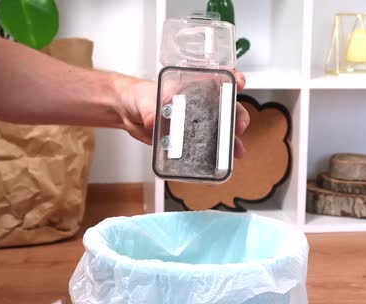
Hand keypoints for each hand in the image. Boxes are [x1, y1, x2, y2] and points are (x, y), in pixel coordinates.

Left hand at [118, 70, 249, 158]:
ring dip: (231, 140)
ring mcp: (196, 122)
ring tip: (236, 151)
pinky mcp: (189, 139)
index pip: (217, 79)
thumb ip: (149, 108)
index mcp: (191, 87)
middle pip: (226, 107)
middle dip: (237, 115)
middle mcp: (199, 104)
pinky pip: (207, 147)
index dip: (231, 80)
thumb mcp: (144, 98)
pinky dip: (216, 156)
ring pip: (221, 130)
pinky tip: (221, 163)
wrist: (127, 112)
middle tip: (238, 125)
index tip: (238, 83)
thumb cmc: (138, 96)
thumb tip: (153, 118)